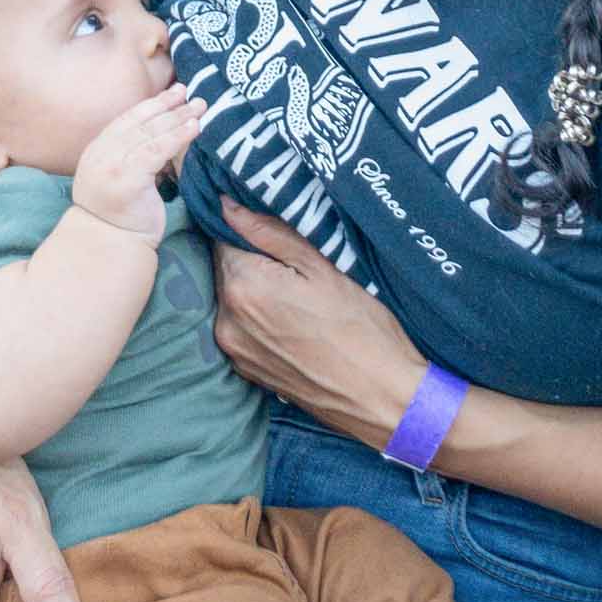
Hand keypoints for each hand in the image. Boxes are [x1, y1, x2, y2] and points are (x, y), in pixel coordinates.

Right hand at [72, 84, 205, 242]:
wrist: (109, 243)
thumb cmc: (121, 215)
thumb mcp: (119, 177)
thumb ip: (129, 155)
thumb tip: (160, 131)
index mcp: (97, 150)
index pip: (127, 119)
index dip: (152, 104)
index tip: (174, 92)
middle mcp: (101, 153)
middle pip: (140, 122)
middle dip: (168, 105)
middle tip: (191, 93)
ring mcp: (113, 164)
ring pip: (151, 133)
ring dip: (178, 117)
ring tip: (199, 107)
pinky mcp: (128, 177)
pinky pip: (158, 150)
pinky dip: (178, 136)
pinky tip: (195, 127)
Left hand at [213, 198, 425, 447]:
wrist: (379, 397)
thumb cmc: (361, 327)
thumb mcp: (322, 267)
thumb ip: (269, 232)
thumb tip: (227, 205)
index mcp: (243, 285)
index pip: (222, 237)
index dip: (246, 228)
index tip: (273, 231)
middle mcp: (226, 319)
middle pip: (225, 269)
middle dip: (251, 260)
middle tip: (295, 265)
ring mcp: (233, 349)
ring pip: (232, 299)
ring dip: (253, 290)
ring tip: (297, 297)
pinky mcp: (244, 370)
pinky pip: (240, 329)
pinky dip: (257, 319)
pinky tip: (292, 323)